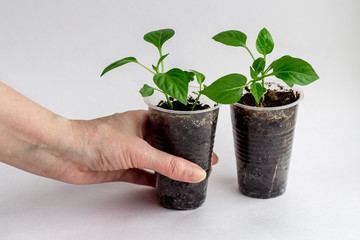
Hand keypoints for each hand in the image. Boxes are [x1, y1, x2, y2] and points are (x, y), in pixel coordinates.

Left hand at [38, 110, 217, 186]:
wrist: (64, 153)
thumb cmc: (96, 138)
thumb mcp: (139, 150)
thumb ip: (168, 163)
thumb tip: (194, 171)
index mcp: (143, 120)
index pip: (174, 127)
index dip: (190, 135)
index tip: (206, 145)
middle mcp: (137, 134)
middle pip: (165, 144)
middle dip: (182, 154)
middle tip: (201, 163)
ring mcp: (129, 151)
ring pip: (155, 160)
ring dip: (168, 167)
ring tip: (187, 174)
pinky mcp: (121, 167)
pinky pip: (142, 174)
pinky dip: (153, 179)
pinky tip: (164, 184)